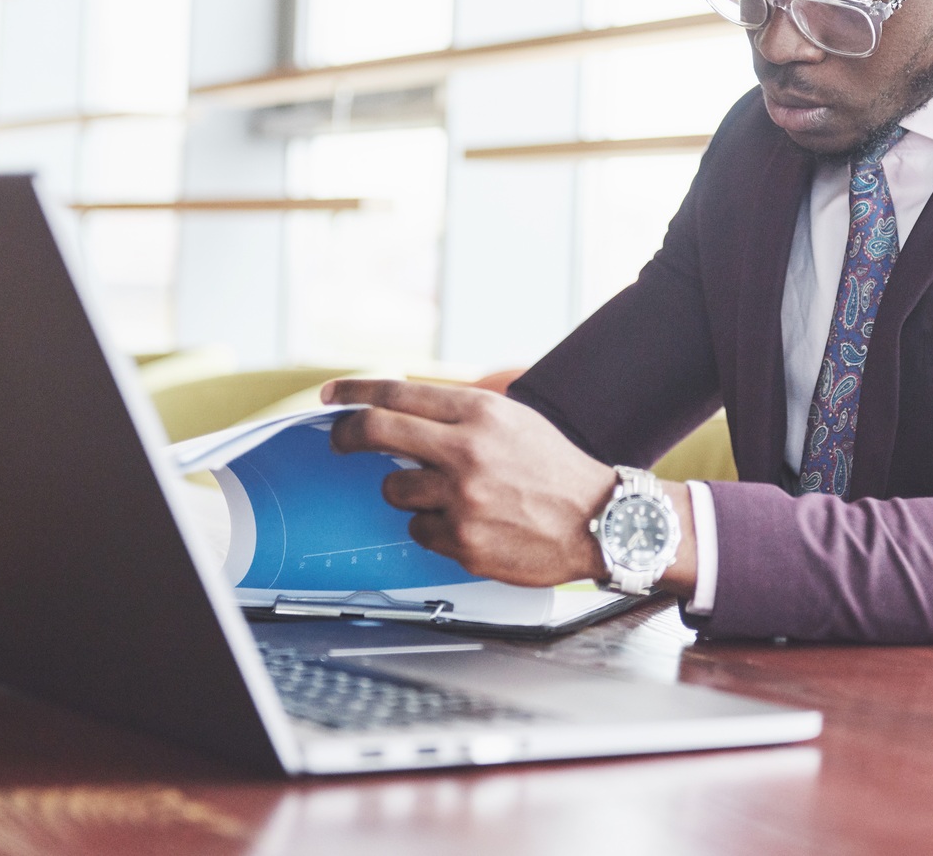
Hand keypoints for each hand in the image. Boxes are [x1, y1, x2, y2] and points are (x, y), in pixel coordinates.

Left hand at [323, 379, 694, 593]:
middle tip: (338, 441)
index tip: (332, 396)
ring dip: (409, 492)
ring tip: (450, 496)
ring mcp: (462, 498)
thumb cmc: (554, 469)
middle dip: (346, 436)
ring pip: (394, 489)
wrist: (600, 520)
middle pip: (376, 432)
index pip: (397, 392)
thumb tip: (401, 413)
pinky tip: (471, 524)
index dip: (355, 392)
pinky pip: (419, 531)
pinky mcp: (462, 540)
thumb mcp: (512, 421)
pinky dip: (435, 528)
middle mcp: (467, 451)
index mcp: (480, 413)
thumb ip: (460, 415)